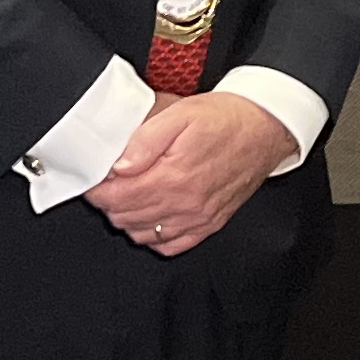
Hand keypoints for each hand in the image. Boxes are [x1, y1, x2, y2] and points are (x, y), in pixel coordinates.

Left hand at [84, 91, 290, 255]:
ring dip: (127, 218)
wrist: (266, 127)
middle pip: (126, 218)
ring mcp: (198, 218)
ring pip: (144, 234)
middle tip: (105, 184)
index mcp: (174, 177)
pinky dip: (152, 236)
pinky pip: (170, 245)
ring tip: (124, 196)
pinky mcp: (210, 224)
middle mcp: (186, 204)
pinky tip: (149, 217)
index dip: (96, 190)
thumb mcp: (180, 113)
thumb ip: (145, 140)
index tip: (92, 179)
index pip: (118, 197)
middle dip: (108, 203)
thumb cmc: (227, 118)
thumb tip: (119, 166)